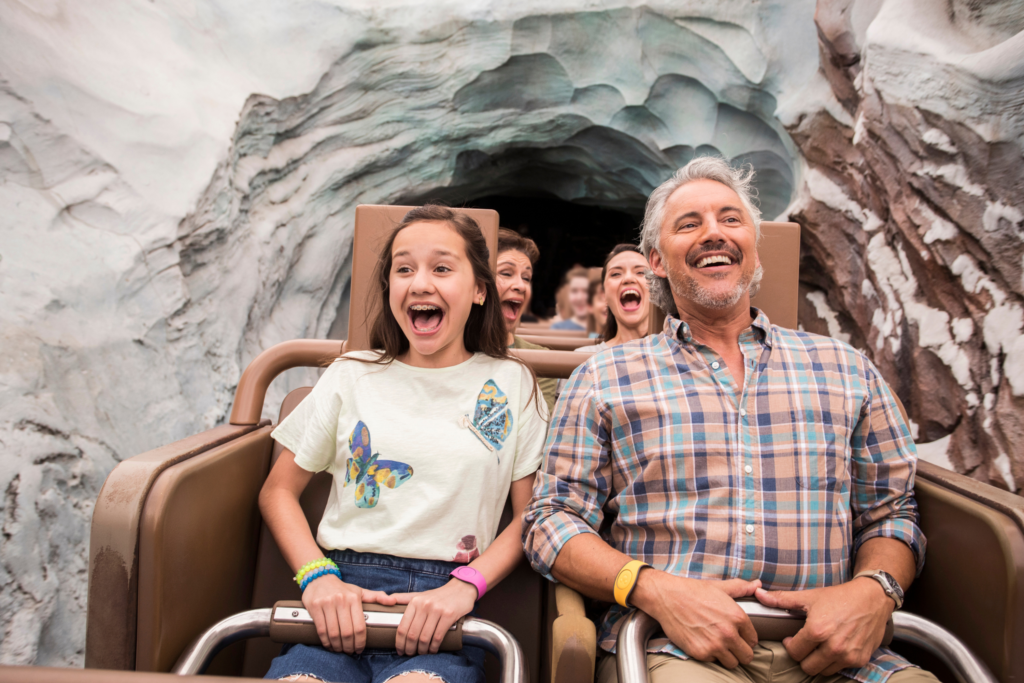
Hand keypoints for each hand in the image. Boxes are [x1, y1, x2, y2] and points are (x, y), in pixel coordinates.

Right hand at [301, 574, 396, 652]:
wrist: (319, 578)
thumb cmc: (342, 588)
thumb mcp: (359, 591)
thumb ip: (376, 597)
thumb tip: (393, 601)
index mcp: (353, 598)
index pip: (359, 626)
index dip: (360, 642)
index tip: (359, 649)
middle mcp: (340, 600)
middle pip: (347, 632)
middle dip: (349, 646)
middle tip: (350, 651)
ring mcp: (326, 603)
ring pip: (333, 633)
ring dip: (337, 646)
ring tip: (340, 650)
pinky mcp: (314, 607)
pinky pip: (321, 630)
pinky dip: (326, 641)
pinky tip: (329, 645)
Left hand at [391, 579, 478, 654]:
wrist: (461, 588)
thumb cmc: (439, 595)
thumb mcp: (420, 594)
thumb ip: (404, 598)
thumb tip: (387, 599)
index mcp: (415, 601)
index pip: (402, 627)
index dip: (399, 642)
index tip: (400, 650)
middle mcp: (424, 605)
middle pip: (412, 635)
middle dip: (410, 649)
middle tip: (410, 654)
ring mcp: (437, 610)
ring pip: (424, 638)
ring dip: (422, 650)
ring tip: (422, 653)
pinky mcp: (449, 615)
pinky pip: (438, 637)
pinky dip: (434, 647)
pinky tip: (433, 650)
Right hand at [631, 570, 760, 668]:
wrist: (667, 597)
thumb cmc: (692, 591)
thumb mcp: (720, 587)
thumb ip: (741, 588)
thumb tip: (758, 585)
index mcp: (738, 617)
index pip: (753, 640)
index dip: (745, 638)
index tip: (738, 636)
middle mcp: (729, 633)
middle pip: (747, 656)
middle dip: (740, 651)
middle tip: (730, 644)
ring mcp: (715, 645)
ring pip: (732, 663)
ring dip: (726, 656)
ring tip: (717, 644)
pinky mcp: (700, 653)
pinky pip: (713, 662)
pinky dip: (710, 655)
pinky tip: (703, 642)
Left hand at [754, 578, 893, 674]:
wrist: (872, 598)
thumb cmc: (840, 597)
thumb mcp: (809, 596)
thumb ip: (781, 599)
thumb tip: (758, 594)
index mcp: (817, 631)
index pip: (795, 652)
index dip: (791, 645)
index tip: (793, 639)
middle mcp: (833, 646)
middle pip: (807, 666)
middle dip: (803, 657)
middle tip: (805, 645)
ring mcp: (848, 655)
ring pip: (823, 671)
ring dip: (818, 661)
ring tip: (819, 647)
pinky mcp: (860, 659)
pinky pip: (841, 669)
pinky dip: (835, 662)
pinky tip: (834, 648)